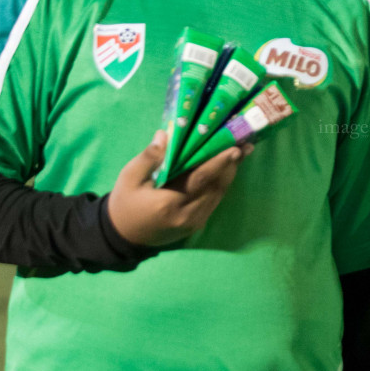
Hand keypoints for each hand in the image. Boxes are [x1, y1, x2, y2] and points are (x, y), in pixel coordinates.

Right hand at [106, 130, 250, 247]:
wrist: (123, 235)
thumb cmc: (125, 203)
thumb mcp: (129, 178)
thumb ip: (148, 157)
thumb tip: (165, 134)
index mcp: (169, 203)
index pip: (201, 179)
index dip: (219, 163)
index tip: (234, 148)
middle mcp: (187, 215)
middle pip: (216, 187)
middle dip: (232, 165)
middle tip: (245, 144)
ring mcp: (194, 222)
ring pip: (219, 194)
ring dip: (231, 173)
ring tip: (242, 152)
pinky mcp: (197, 224)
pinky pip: (214, 201)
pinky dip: (222, 184)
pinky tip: (228, 169)